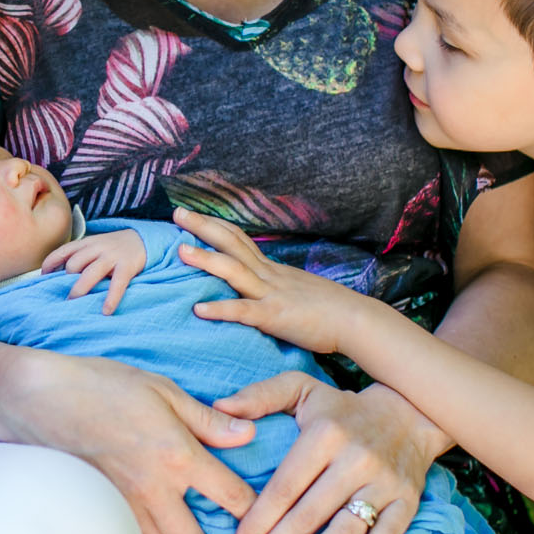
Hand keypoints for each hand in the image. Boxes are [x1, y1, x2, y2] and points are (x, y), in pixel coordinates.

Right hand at [40, 354, 259, 533]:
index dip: (253, 515)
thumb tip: (249, 436)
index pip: (229, 495)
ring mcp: (126, 502)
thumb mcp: (163, 389)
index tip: (268, 531)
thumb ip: (207, 420)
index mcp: (179, 456)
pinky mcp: (103, 506)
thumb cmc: (103, 385)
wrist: (40, 399)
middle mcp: (156, 489)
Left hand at [43, 228, 146, 313]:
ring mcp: (112, 256)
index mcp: (86, 243)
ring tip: (73, 304)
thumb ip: (79, 256)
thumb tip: (56, 277)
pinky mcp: (127, 266)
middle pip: (74, 264)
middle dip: (65, 282)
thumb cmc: (112, 248)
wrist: (142, 238)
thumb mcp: (94, 246)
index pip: (62, 251)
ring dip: (79, 290)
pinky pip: (117, 284)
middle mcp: (96, 248)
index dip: (50, 265)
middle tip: (63, 298)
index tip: (43, 279)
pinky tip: (106, 311)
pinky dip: (111, 298)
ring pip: (90, 273)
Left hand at [173, 208, 371, 354]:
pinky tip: (198, 310)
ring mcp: (271, 294)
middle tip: (178, 212)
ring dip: (206, 260)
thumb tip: (261, 287)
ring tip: (180, 251)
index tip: (193, 214)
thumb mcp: (297, 290)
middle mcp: (269, 276)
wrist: (356, 320)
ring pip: (234, 271)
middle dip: (203, 227)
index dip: (216, 225)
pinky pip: (243, 312)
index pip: (240, 240)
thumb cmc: (330, 309)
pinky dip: (220, 309)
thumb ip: (276, 287)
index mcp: (272, 270)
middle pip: (232, 244)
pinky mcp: (274, 317)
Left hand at [210, 372, 436, 533]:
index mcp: (326, 434)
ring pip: (344, 532)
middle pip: (310, 514)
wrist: (410, 411)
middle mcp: (357, 459)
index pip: (286, 485)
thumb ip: (259, 397)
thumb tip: (219, 409)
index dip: (260, 516)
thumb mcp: (300, 389)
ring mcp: (385, 483)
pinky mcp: (407, 502)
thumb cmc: (342, 409)